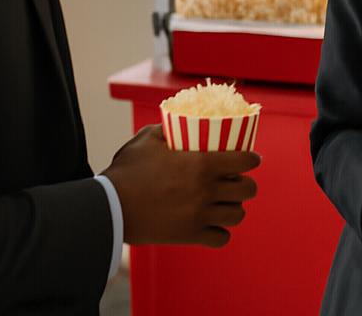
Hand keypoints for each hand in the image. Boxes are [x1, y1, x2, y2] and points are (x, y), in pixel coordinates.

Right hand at [102, 125, 259, 247]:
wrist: (109, 208)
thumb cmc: (127, 171)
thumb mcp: (147, 139)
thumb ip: (168, 129)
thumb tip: (178, 123)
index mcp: (202, 164)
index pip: (244, 161)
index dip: (252, 159)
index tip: (252, 159)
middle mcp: (206, 191)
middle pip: (247, 190)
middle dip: (246, 185)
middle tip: (237, 182)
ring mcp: (199, 215)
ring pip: (237, 215)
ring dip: (234, 208)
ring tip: (226, 204)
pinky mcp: (189, 236)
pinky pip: (221, 238)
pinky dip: (220, 232)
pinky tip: (212, 224)